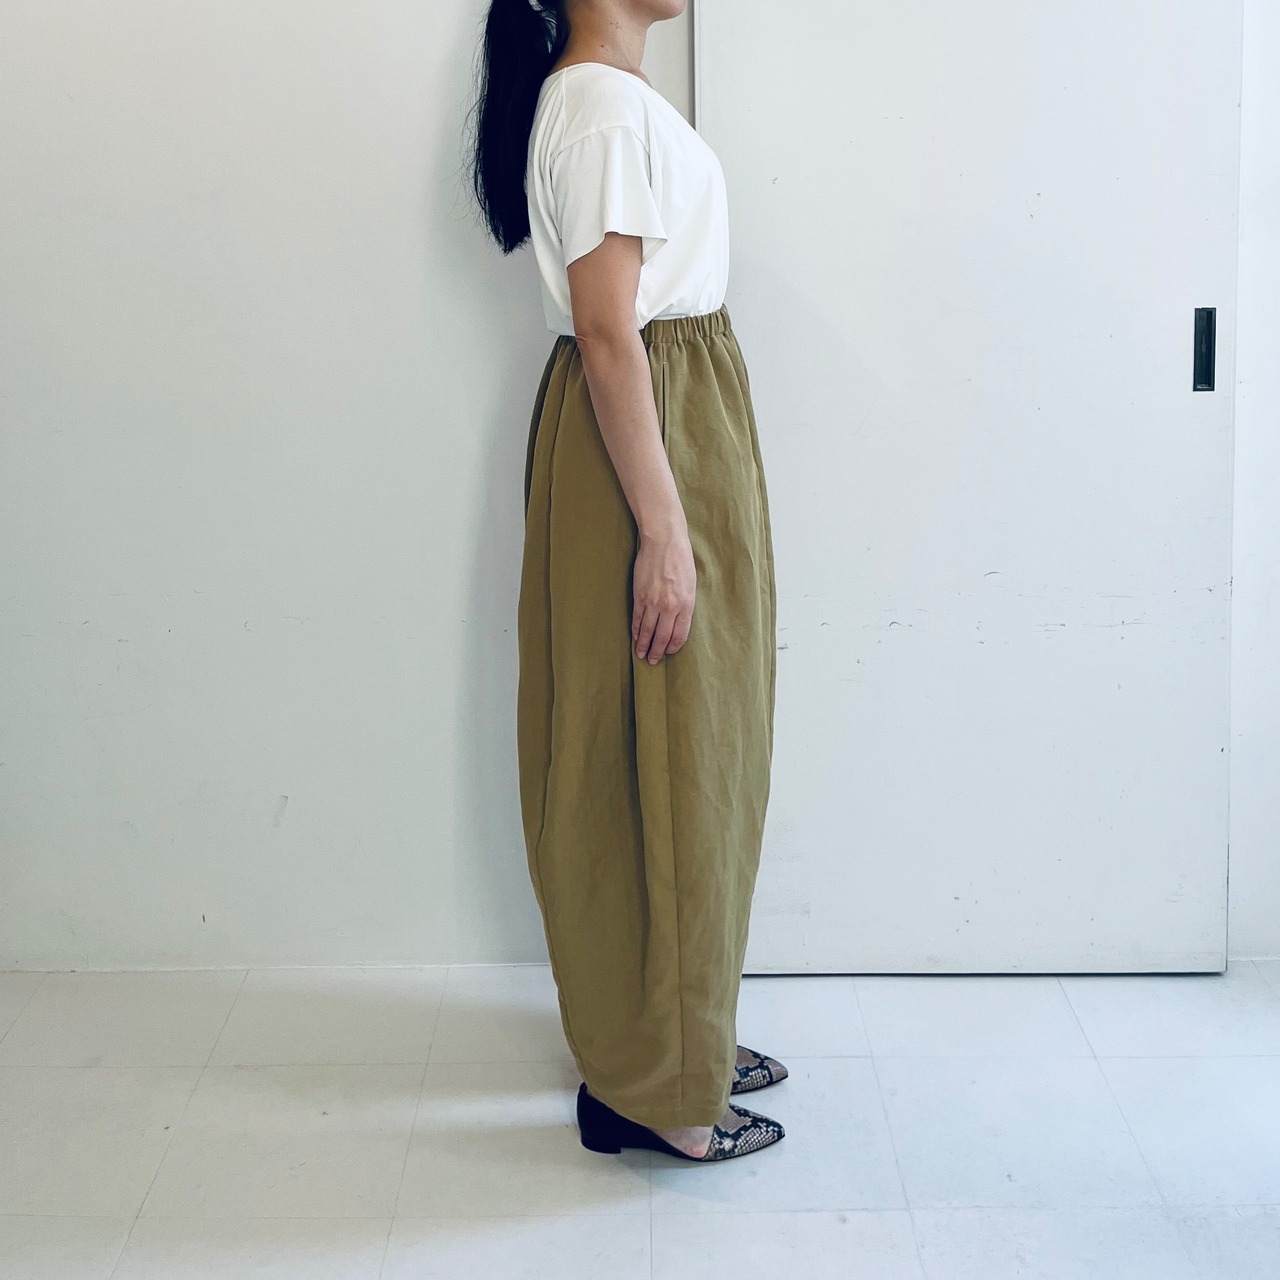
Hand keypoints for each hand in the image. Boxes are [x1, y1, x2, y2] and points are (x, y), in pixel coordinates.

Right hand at [632, 526, 695, 663]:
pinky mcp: (639, 595)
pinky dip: (635, 630)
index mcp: (686, 605)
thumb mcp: (691, 584)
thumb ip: (685, 604)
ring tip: (641, 655)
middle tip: (652, 661)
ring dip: (643, 645)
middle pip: (662, 637)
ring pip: (647, 631)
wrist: (664, 541)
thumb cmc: (681, 559)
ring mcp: (653, 602)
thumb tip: (678, 621)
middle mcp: (669, 607)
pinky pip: (636, 618)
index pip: (679, 636)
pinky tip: (634, 637)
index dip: (673, 647)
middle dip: (657, 651)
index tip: (668, 653)